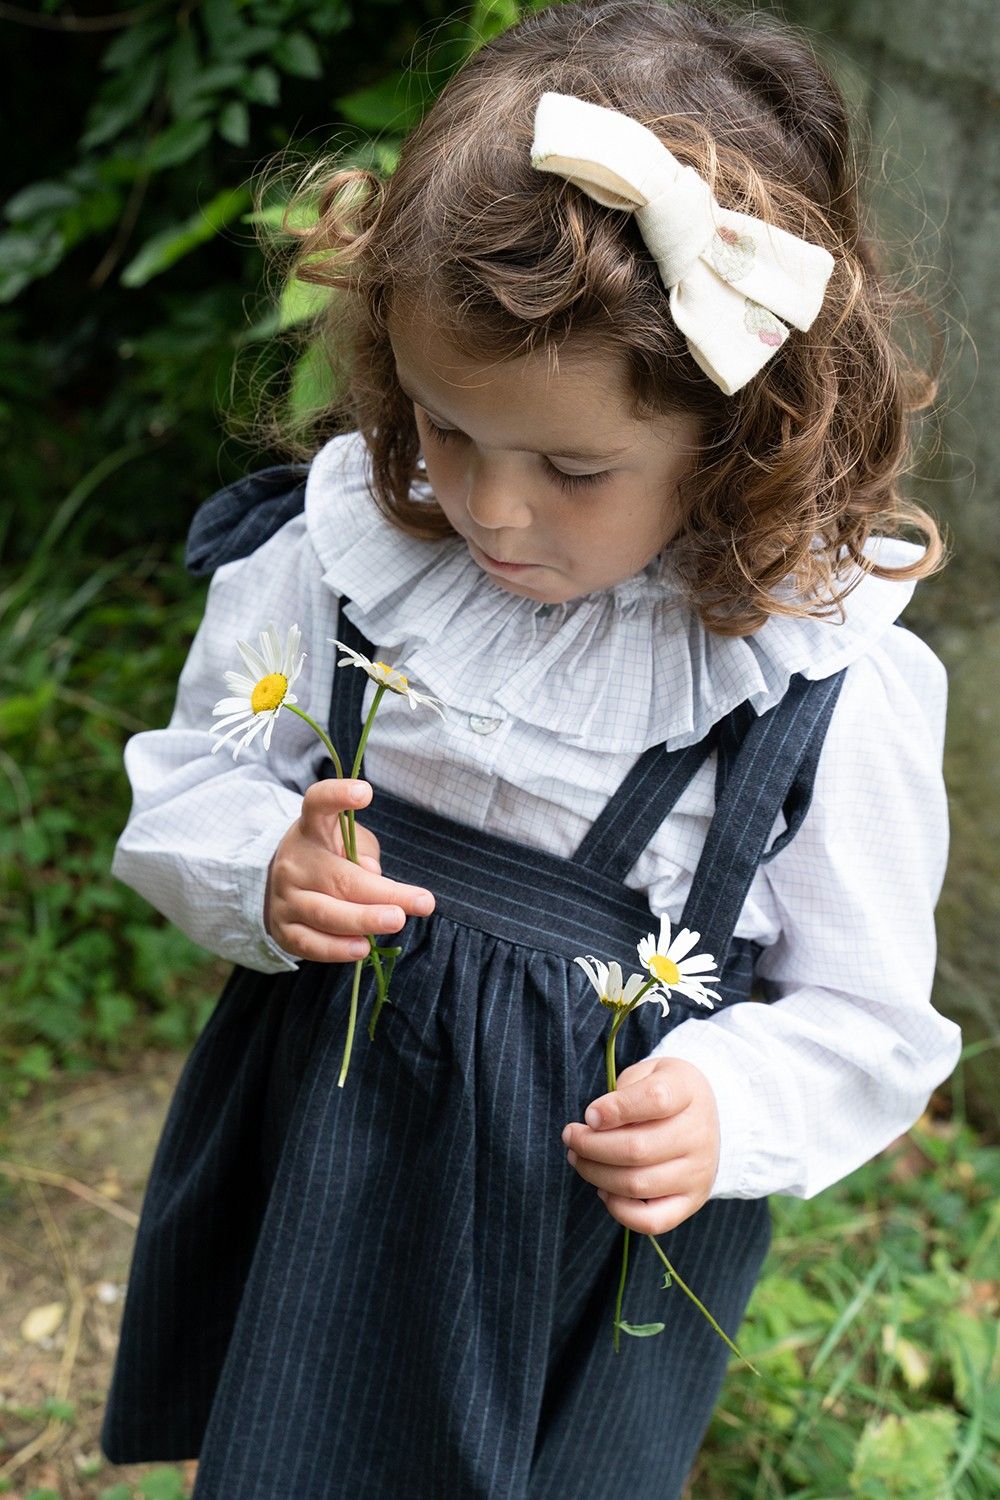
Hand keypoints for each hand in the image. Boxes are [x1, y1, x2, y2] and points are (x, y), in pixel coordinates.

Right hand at [264, 778, 434, 962]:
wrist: (284, 883)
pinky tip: (363, 948)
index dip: (338, 795)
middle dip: (383, 893)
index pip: (318, 804)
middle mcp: (294, 861)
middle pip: (339, 877)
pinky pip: (311, 943)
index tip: (365, 792)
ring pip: (325, 913)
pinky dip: (337, 949)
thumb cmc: (330, 856)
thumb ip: (362, 853)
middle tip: (422, 902)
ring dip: (363, 920)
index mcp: (311, 828)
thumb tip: (373, 878)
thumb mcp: (346, 841)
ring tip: (396, 921)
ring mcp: (285, 897)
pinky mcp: (283, 929)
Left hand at [561, 1057, 719, 1234]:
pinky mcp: (692, 1201)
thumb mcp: (647, 1073)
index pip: (655, 1099)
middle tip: (570, 1137)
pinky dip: (620, 1210)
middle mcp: (698, 1135)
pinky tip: (604, 1190)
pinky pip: (653, 1221)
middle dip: (590, 1145)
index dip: (615, 1108)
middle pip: (637, 1149)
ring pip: (637, 1184)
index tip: (590, 1114)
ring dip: (596, 1174)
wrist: (706, 1117)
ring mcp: (698, 1172)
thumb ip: (624, 1091)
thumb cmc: (663, 1091)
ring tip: (578, 1158)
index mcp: (687, 1092)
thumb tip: (596, 1122)